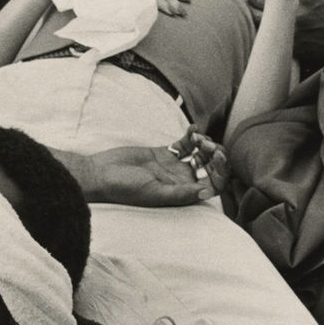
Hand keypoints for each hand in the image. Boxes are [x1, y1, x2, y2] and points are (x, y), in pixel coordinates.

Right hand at [78, 128, 227, 205]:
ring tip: (197, 136)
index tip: (217, 156)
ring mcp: (173, 167)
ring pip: (201, 154)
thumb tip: (206, 192)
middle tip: (206, 143)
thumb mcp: (154, 192)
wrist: (102, 174)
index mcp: (181, 195)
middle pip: (210, 168)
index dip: (221, 171)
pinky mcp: (164, 153)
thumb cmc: (124, 189)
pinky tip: (191, 129)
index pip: (212, 185)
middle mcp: (180, 182)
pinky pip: (186, 144)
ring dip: (205, 142)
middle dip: (215, 154)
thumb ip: (180, 193)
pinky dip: (193, 135)